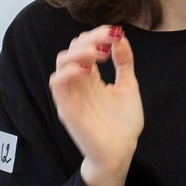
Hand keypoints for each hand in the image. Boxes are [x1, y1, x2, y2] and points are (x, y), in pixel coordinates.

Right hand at [47, 27, 141, 185]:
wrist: (120, 152)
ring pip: (62, 62)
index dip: (98, 35)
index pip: (85, 47)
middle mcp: (79, 83)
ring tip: (98, 55)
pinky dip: (68, 71)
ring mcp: (71, 94)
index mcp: (92, 78)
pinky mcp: (66, 107)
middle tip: (107, 42)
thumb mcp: (128, 86)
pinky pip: (57, 83)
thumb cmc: (122, 124)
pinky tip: (87, 70)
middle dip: (90, 39)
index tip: (115, 33)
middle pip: (72, 50)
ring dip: (79, 52)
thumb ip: (124, 62)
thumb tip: (120, 38)